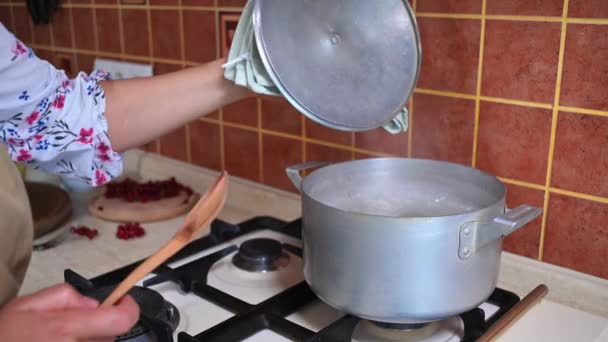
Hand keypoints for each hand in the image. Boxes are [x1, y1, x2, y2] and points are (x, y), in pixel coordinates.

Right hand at [0, 283, 139, 341]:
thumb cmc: (2, 335)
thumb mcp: (26, 305)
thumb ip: (64, 296)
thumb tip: (93, 304)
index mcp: (65, 329)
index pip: (120, 321)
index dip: (129, 309)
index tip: (122, 301)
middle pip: (110, 337)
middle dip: (99, 327)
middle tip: (74, 327)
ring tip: (61, 341)